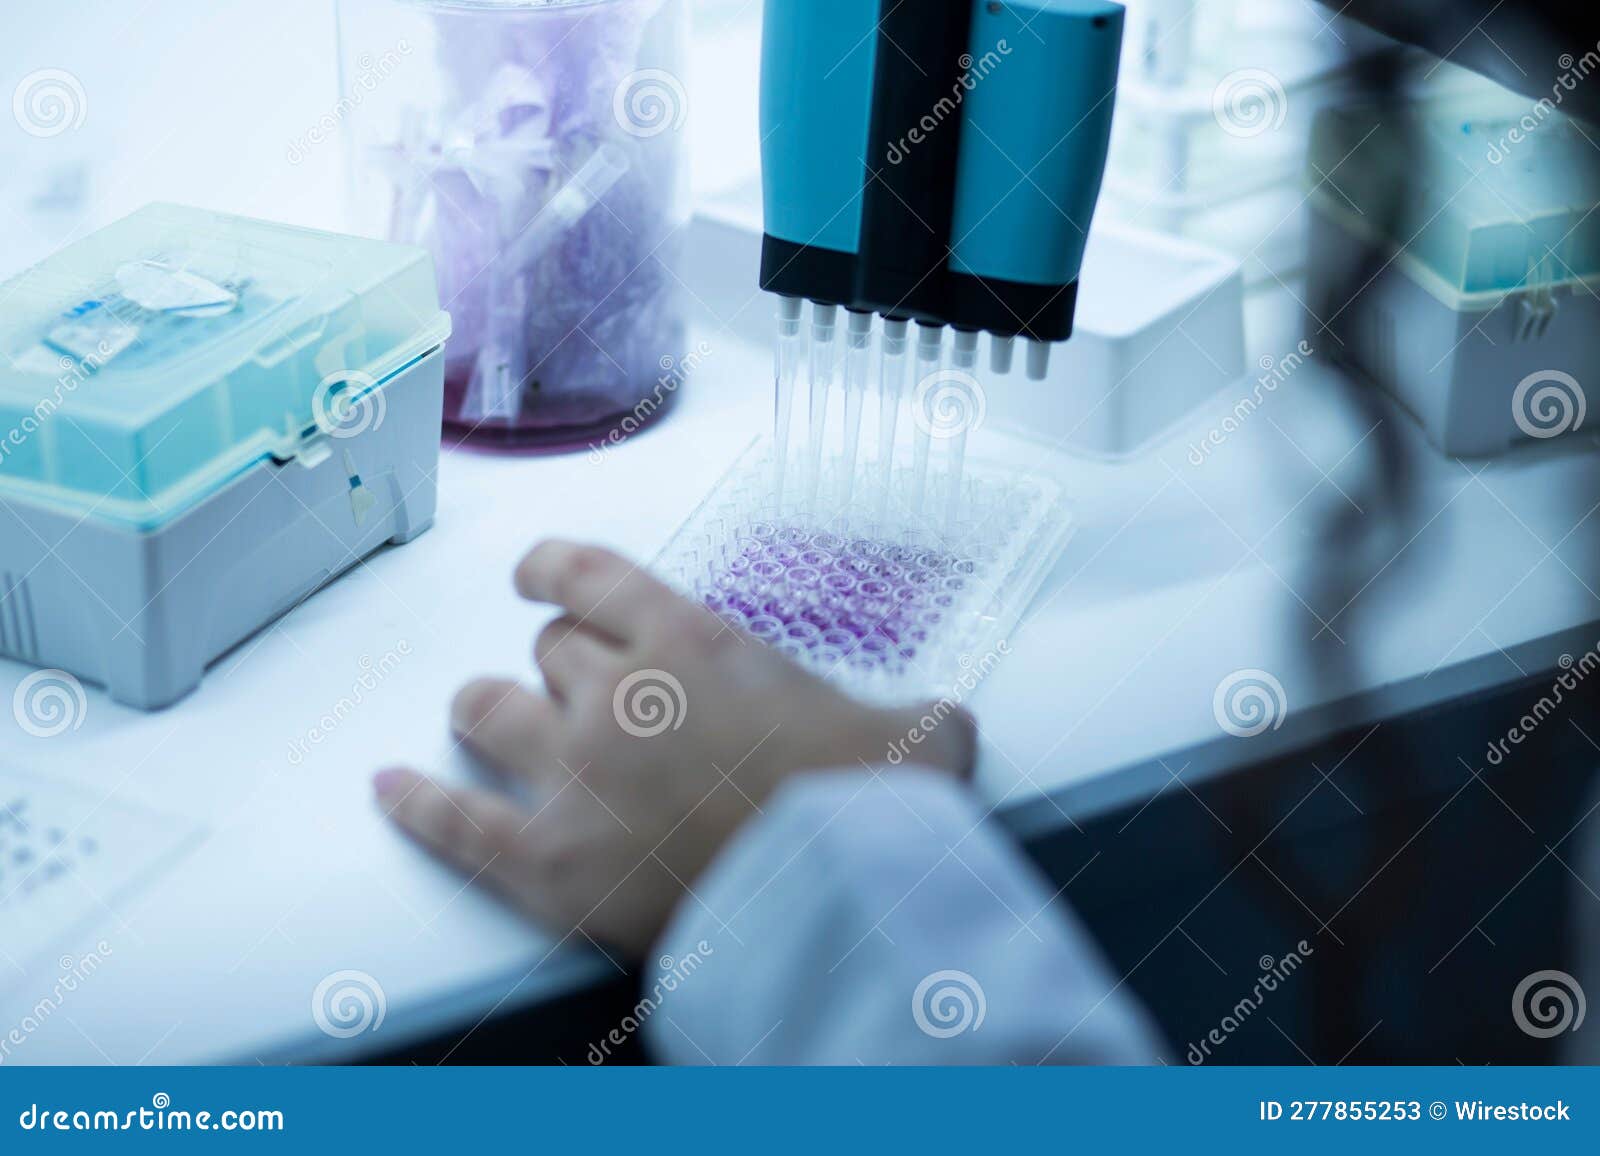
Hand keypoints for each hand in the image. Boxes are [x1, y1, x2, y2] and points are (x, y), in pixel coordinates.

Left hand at [374, 540, 974, 955]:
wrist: (836, 902)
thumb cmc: (868, 811)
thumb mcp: (917, 737)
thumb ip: (919, 717)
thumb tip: (945, 731)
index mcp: (693, 644)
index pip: (587, 575)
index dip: (551, 568)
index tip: (538, 575)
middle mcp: (617, 691)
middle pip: (548, 651)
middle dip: (563, 669)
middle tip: (584, 695)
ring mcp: (572, 774)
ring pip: (490, 709)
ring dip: (490, 711)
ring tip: (488, 720)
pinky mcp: (546, 862)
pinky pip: (454, 820)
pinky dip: (417, 805)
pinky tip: (391, 792)